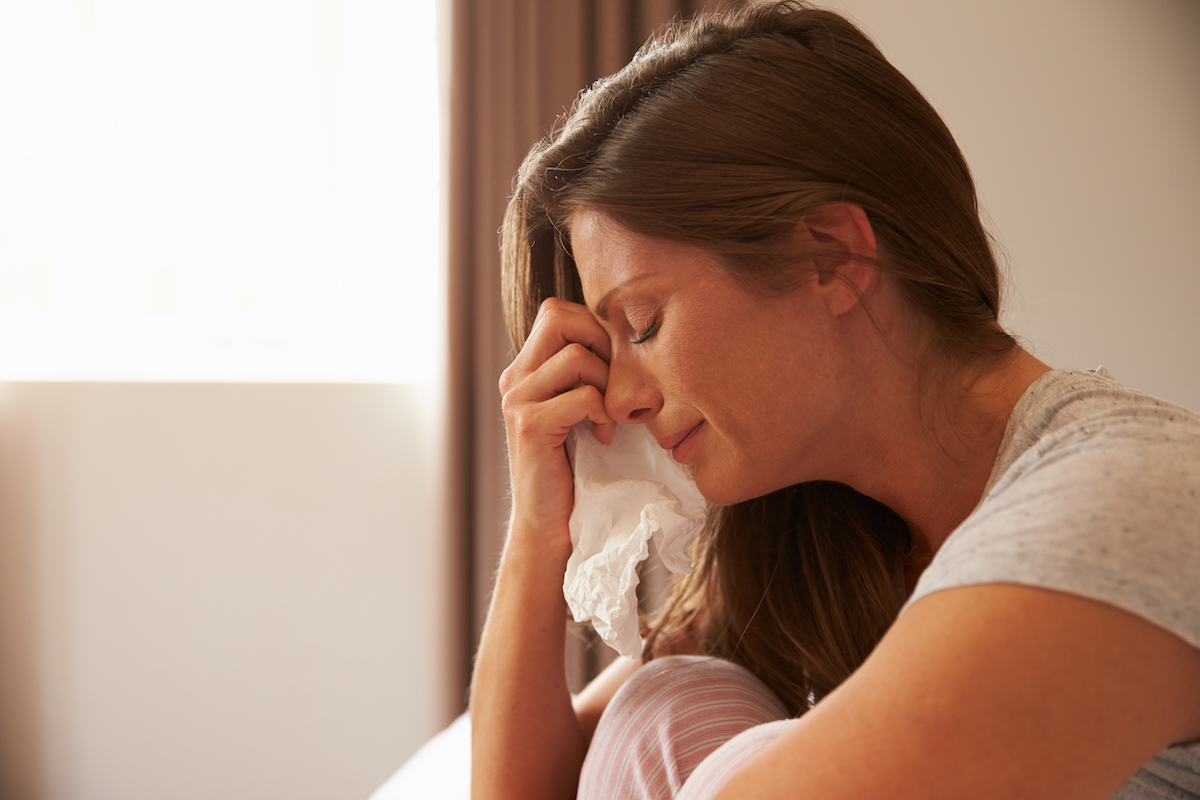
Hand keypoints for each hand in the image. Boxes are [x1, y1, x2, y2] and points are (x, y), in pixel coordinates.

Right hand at [499, 297, 615, 546]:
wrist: (549, 523)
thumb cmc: (574, 468)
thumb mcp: (579, 411)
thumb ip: (586, 375)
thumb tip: (627, 341)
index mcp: (525, 369)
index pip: (556, 311)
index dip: (592, 326)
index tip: (612, 365)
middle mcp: (515, 378)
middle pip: (557, 315)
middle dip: (599, 341)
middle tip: (614, 381)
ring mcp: (518, 400)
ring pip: (575, 355)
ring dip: (605, 383)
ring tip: (608, 415)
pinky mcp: (530, 425)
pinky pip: (582, 396)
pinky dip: (602, 414)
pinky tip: (602, 436)